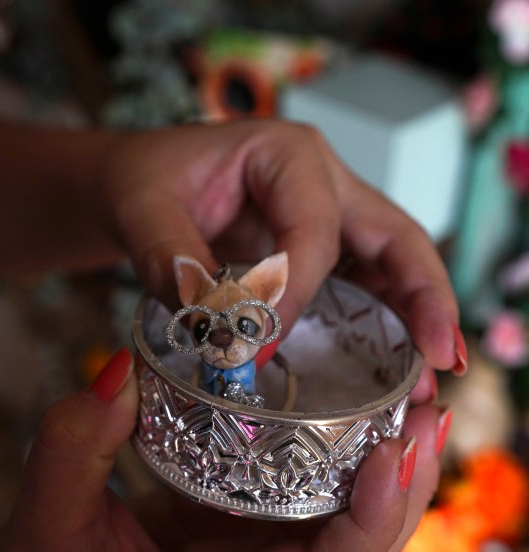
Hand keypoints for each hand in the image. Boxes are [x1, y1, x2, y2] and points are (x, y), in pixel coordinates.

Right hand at [0, 347, 444, 551]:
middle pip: (361, 549)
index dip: (373, 518)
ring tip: (409, 405)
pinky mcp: (247, 534)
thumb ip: (73, 445)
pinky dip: (340, 462)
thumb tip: (124, 366)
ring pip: (347, 527)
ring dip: (385, 468)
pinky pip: (310, 503)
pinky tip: (352, 417)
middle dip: (403, 483)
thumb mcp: (47, 526)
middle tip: (425, 409)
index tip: (395, 449)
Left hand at [100, 120, 463, 379]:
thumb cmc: (143, 182)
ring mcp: (325, 215)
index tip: (259, 346)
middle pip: (393, 236)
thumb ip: (174, 266)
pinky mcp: (317, 250)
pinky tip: (396, 356)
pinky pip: (363, 281)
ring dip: (416, 314)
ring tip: (433, 370)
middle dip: (424, 296)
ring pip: (391, 261)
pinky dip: (385, 318)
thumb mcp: (144, 212)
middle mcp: (320, 181)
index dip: (296, 291)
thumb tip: (221, 331)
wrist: (137, 187)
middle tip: (442, 357)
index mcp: (285, 154)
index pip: (315, 229)